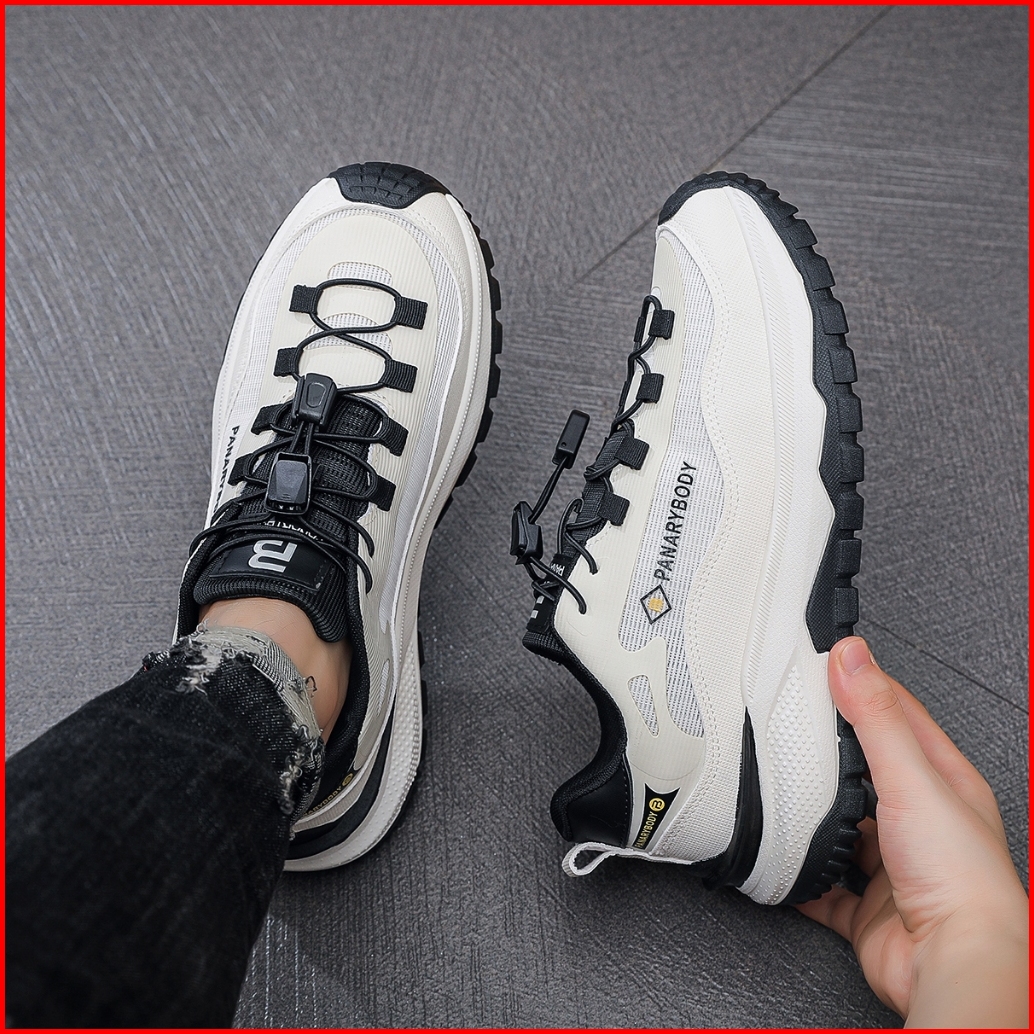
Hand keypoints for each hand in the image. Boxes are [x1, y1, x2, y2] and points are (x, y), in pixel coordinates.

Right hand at [797, 637, 1027, 1027]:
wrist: (953, 965)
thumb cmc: (958, 877)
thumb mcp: (911, 778)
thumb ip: (876, 716)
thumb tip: (852, 654)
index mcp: (944, 783)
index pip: (899, 717)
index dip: (862, 687)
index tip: (821, 665)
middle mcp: (921, 822)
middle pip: (865, 772)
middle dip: (828, 753)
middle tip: (786, 725)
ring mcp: (893, 866)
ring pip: (842, 828)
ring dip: (813, 815)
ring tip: (779, 790)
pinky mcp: (865, 907)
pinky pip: (820, 884)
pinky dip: (798, 873)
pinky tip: (780, 859)